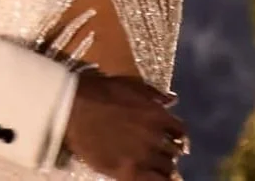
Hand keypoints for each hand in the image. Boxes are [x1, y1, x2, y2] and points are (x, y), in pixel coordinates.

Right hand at [63, 72, 186, 180]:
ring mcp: (143, 157)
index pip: (181, 131)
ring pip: (166, 170)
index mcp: (157, 115)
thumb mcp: (130, 84)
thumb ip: (154, 94)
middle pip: (174, 152)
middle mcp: (155, 137)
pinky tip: (153, 178)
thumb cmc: (100, 92)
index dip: (177, 135)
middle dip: (169, 151)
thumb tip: (173, 101)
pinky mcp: (128, 173)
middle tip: (160, 153)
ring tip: (154, 167)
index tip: (173, 138)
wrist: (73, 109)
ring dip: (163, 167)